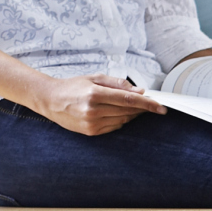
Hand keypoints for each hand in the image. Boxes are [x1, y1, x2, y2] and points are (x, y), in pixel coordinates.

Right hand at [35, 73, 166, 135]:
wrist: (50, 100)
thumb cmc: (73, 86)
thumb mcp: (94, 77)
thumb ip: (118, 84)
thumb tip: (139, 91)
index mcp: (95, 94)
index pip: (128, 100)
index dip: (148, 104)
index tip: (161, 107)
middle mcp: (93, 110)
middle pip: (128, 112)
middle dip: (142, 108)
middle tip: (151, 104)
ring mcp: (92, 123)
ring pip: (123, 121)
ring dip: (131, 114)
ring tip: (130, 106)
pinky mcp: (91, 132)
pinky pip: (114, 127)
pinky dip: (120, 120)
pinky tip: (117, 113)